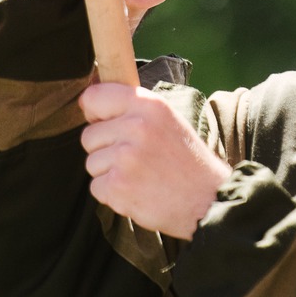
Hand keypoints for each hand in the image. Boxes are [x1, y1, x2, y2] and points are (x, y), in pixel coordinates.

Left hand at [79, 83, 230, 239]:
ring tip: (140, 175)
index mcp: (148, 104)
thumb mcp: (166, 119)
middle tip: (135, 158)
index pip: (94, 97)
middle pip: (88, 136)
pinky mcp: (118, 186)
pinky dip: (112, 194)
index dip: (93, 112)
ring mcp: (126, 157)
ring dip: (109, 173)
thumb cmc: (186, 159)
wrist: (208, 199)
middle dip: (104, 149)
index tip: (101, 122)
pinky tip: (137, 191)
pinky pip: (96, 187)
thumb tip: (87, 102)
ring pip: (91, 163)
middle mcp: (136, 126)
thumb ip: (132, 109)